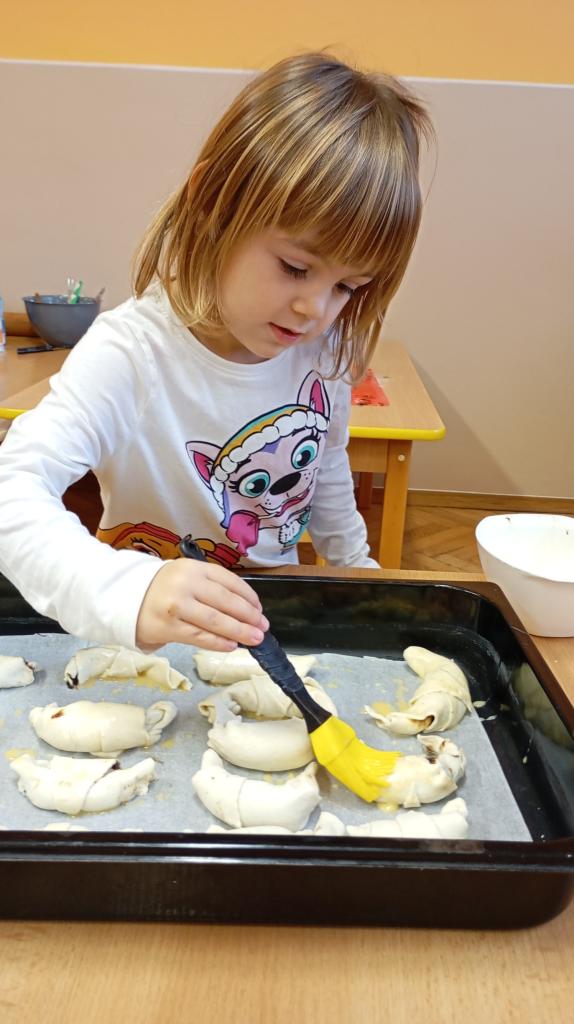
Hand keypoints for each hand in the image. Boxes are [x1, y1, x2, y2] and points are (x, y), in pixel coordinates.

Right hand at [135, 558, 268, 650]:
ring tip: (254, 639)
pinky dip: (218, 642)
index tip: (260, 609)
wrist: (125, 598)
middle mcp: (186, 583)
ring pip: (215, 621)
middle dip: (248, 616)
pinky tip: (231, 645)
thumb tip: (245, 609)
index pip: (229, 581)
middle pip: (226, 602)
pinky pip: (200, 636)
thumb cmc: (163, 589)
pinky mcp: (168, 626)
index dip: (249, 596)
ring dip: (239, 631)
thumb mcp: (186, 576)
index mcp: (194, 568)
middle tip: (263, 627)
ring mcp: (176, 605)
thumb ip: (211, 587)